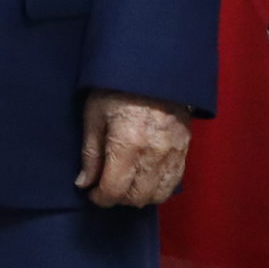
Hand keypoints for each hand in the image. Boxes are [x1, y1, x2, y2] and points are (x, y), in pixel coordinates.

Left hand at [76, 91, 190, 206]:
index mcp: (127, 143)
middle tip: (107, 185)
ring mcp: (172, 152)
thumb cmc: (118, 88)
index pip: (114, 190)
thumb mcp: (94, 114)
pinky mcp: (184, 149)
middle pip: (136, 197)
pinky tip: (146, 178)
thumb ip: (90, 153)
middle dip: (118, 198)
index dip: (99, 198)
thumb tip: (84, 183)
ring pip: (158, 195)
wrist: (154, 69)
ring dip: (139, 196)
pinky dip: (158, 187)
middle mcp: (153, 153)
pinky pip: (173, 182)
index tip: (91, 193)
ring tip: (127, 183)